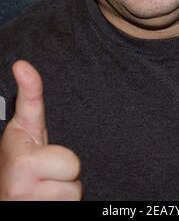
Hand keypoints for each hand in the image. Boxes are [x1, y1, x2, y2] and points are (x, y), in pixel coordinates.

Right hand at [0, 60, 81, 200]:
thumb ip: (30, 99)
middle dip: (67, 170)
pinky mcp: (39, 213)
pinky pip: (72, 205)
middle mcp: (17, 175)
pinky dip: (64, 205)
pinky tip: (48, 200)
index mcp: (18, 149)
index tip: (22, 64)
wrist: (11, 196)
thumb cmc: (23, 162)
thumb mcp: (26, 131)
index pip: (30, 114)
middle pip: (74, 164)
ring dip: (65, 190)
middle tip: (50, 171)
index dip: (28, 86)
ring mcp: (26, 199)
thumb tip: (22, 64)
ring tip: (47, 186)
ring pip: (74, 190)